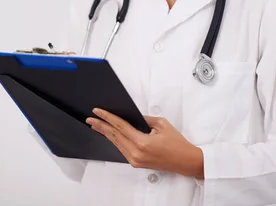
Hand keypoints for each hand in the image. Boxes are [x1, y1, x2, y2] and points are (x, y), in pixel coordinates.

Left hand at [86, 108, 203, 178]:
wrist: (185, 161)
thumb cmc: (177, 144)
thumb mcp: (161, 124)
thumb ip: (144, 119)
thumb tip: (133, 116)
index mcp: (142, 143)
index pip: (120, 126)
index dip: (107, 117)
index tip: (97, 111)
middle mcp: (136, 153)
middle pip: (114, 136)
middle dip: (101, 126)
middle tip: (90, 119)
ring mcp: (135, 160)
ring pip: (116, 143)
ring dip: (105, 133)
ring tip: (96, 125)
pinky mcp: (136, 163)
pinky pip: (122, 149)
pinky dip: (115, 140)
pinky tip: (109, 135)